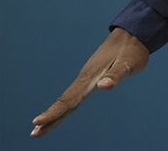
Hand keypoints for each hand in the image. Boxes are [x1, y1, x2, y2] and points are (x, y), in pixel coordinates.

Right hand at [31, 27, 148, 137]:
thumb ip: (115, 75)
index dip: (54, 112)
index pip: (69, 99)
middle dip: (50, 117)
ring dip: (55, 112)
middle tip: (34, 134)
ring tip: (41, 127)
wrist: (132, 34)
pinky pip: (75, 93)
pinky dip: (66, 104)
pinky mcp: (92, 76)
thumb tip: (102, 86)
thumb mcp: (128, 63)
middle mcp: (85, 78)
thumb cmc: (132, 50)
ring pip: (68, 98)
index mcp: (90, 77)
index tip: (38, 122)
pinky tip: (63, 110)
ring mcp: (87, 77)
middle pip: (65, 101)